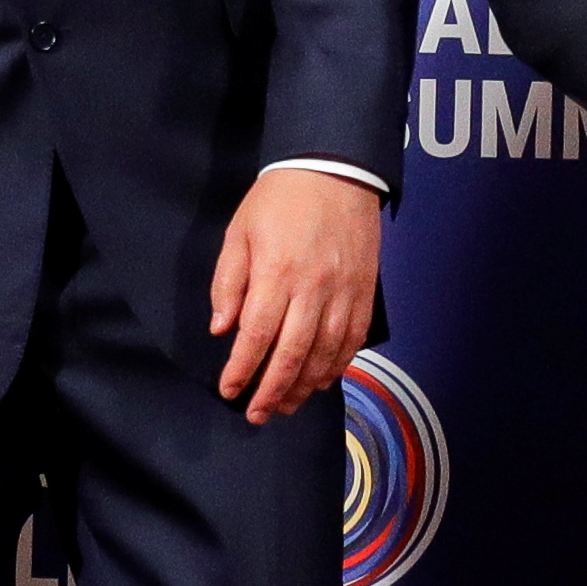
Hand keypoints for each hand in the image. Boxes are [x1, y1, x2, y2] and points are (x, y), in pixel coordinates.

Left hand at [211, 166, 383, 422]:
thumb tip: (222, 328)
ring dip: (306, 385)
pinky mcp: (365, 290)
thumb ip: (228, 283)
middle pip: (292, 353)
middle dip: (273, 390)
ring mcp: (344, 291)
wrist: (336, 170)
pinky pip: (353, 338)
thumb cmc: (280, 200)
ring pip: (327, 352)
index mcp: (276, 273)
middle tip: (258, 414)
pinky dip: (338, 364)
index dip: (241, 370)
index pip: (256, 335)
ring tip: (288, 404)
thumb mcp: (239, 233)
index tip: (229, 390)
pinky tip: (323, 379)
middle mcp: (313, 288)